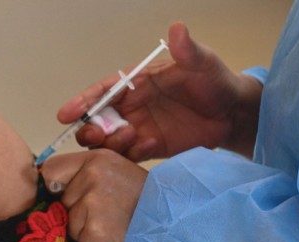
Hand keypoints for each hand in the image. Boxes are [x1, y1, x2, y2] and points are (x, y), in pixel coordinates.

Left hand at [40, 149, 146, 241]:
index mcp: (96, 159)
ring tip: (114, 222)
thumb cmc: (143, 197)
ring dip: (88, 230)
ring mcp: (93, 204)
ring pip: (71, 225)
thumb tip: (50, 183)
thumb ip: (86, 172)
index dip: (54, 186)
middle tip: (106, 211)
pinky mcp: (96, 231)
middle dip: (78, 211)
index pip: (51, 170)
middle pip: (62, 201)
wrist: (170, 220)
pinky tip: (115, 235)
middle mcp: (92, 177)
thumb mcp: (115, 169)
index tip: (62, 194)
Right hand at [58, 22, 262, 160]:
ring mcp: (141, 129)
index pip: (104, 91)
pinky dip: (132, 154)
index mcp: (138, 83)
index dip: (83, 101)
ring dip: (111, 143)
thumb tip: (178, 28)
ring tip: (132, 137)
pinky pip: (131, 156)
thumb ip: (188, 50)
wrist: (232, 113)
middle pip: (98, 120)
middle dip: (91, 128)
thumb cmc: (215, 82)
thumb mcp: (203, 63)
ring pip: (110, 142)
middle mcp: (133, 107)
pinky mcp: (152, 148)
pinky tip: (150, 146)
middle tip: (99, 133)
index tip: (66, 114)